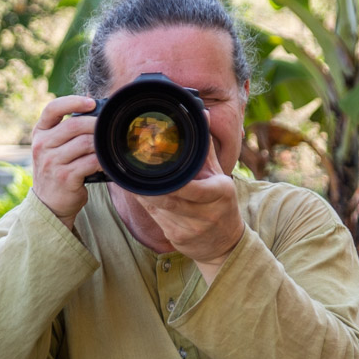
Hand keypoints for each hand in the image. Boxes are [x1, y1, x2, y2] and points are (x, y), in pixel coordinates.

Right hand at [29, 96, 102, 227]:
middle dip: (96, 124)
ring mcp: (52, 162)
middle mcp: (42, 145)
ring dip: (101, 143)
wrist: (49, 203)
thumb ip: (66, 129)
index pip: (53, 109)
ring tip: (109, 145)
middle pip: (74, 126)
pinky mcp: (64, 177)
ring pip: (84, 143)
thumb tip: (95, 107)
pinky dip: (102, 160)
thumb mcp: (53, 147)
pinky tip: (106, 161)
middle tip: (109, 126)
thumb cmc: (57, 170)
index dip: (73, 102)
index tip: (91, 103)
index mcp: (40, 133)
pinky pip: (90, 162)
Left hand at [136, 146, 243, 272]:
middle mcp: (208, 212)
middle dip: (151, 188)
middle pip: (171, 199)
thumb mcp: (219, 175)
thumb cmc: (221, 203)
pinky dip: (148, 206)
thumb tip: (202, 115)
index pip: (193, 187)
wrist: (226, 243)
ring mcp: (193, 228)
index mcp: (221, 192)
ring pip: (161, 209)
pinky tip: (140, 196)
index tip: (155, 168)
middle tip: (134, 173)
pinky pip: (158, 220)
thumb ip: (206, 148)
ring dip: (144, 196)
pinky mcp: (180, 239)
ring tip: (132, 182)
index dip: (172, 182)